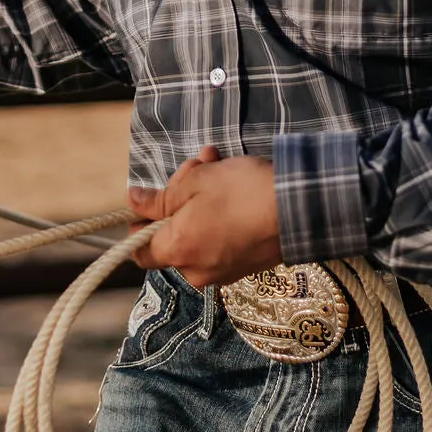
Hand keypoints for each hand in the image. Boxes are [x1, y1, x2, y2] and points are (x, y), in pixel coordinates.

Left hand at [127, 145, 281, 287]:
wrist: (300, 209)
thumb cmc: (240, 192)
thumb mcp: (192, 183)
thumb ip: (157, 199)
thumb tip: (132, 202)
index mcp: (178, 252)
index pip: (140, 253)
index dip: (139, 225)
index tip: (148, 201)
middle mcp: (198, 270)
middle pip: (172, 234)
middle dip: (179, 195)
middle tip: (195, 163)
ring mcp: (224, 271)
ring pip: (198, 231)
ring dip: (201, 197)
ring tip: (215, 161)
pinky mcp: (246, 265)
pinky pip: (220, 240)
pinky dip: (220, 214)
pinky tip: (232, 180)